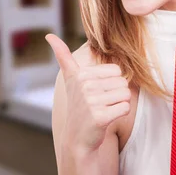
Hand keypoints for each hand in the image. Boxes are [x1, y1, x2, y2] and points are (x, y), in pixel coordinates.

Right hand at [46, 34, 130, 154]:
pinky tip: (107, 118)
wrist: (78, 139)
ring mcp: (91, 102)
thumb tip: (49, 35)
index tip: (96, 92)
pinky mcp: (100, 117)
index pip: (116, 71)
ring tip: (104, 111)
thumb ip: (63, 57)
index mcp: (80, 75)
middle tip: (101, 104)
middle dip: (116, 94)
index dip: (112, 83)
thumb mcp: (70, 80)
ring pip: (126, 94)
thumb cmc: (80, 106)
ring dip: (119, 104)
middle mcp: (84, 86)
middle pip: (123, 82)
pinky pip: (126, 107)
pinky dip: (121, 114)